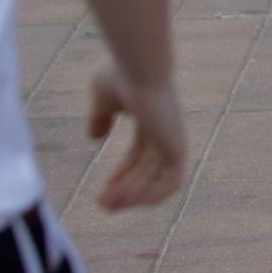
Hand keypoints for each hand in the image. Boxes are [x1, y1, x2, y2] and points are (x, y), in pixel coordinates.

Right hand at [87, 68, 185, 210]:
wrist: (138, 66)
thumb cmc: (120, 75)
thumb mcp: (103, 100)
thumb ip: (100, 118)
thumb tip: (94, 138)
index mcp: (150, 120)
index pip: (140, 156)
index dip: (122, 175)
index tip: (103, 191)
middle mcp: (164, 131)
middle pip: (148, 171)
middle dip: (126, 190)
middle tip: (103, 206)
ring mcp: (173, 138)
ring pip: (159, 179)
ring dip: (135, 196)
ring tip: (109, 206)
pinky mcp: (177, 145)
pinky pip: (172, 181)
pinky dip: (153, 194)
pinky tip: (129, 201)